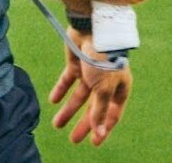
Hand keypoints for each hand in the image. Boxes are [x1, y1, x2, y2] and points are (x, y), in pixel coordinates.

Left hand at [49, 27, 133, 145]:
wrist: (92, 29)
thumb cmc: (104, 58)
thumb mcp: (103, 89)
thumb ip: (100, 110)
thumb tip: (99, 132)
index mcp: (119, 88)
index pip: (111, 113)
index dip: (103, 128)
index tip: (94, 142)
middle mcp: (105, 82)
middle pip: (94, 108)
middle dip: (84, 124)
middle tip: (74, 140)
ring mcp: (90, 73)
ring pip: (79, 96)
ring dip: (68, 110)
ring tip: (56, 124)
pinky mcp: (77, 63)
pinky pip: (68, 80)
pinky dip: (60, 90)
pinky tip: (53, 101)